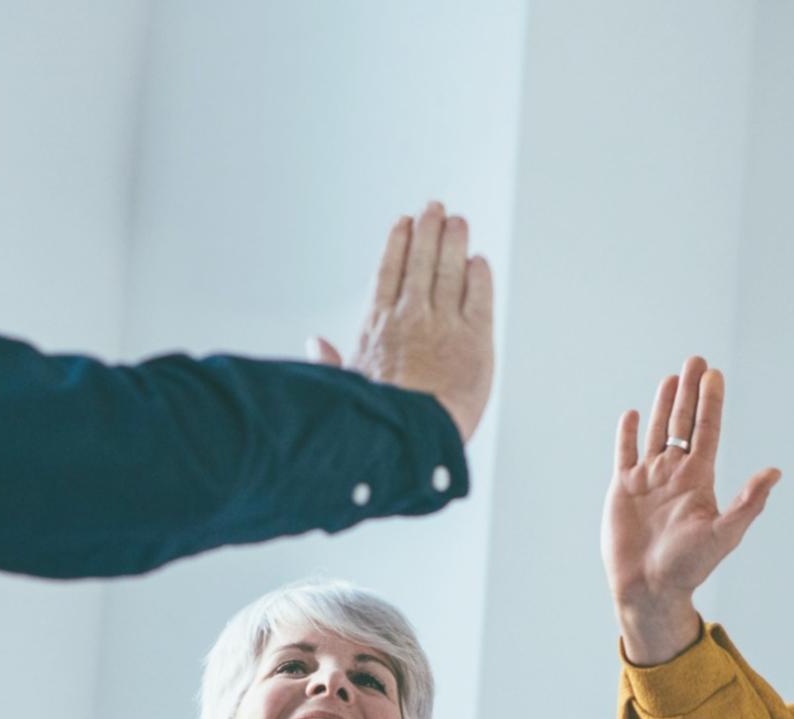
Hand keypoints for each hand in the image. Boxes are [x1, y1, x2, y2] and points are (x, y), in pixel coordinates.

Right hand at [310, 201, 493, 443]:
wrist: (408, 436)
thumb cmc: (374, 418)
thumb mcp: (344, 385)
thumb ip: (331, 360)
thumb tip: (314, 343)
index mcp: (376, 325)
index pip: (388, 271)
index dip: (397, 243)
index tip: (402, 223)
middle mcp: (410, 315)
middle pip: (420, 261)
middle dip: (428, 230)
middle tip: (434, 208)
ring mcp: (444, 324)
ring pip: (449, 270)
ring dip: (453, 241)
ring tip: (457, 221)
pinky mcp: (475, 338)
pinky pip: (479, 297)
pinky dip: (478, 276)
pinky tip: (478, 261)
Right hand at [603, 355, 782, 665]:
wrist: (648, 589)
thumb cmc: (689, 567)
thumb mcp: (723, 533)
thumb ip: (748, 502)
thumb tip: (775, 472)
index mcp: (699, 481)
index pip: (707, 431)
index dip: (711, 402)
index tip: (714, 374)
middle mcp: (675, 475)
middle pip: (683, 424)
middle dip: (690, 392)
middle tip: (696, 360)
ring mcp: (648, 481)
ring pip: (657, 433)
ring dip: (664, 405)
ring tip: (671, 377)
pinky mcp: (623, 490)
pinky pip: (625, 454)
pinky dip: (628, 434)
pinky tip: (634, 414)